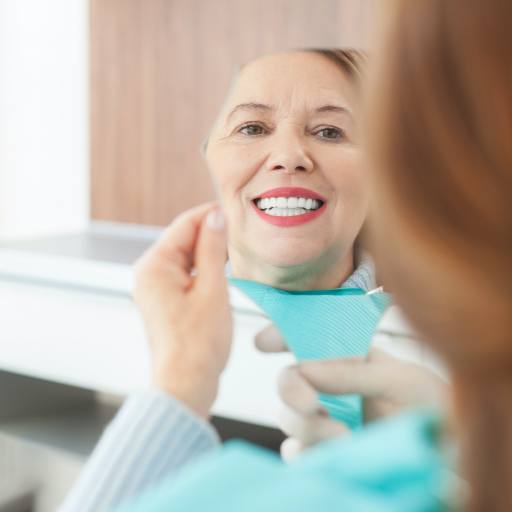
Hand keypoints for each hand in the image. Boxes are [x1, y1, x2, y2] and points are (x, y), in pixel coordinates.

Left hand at [134, 203, 231, 417]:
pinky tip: (224, 272)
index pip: (184, 225)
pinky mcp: (166, 302)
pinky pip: (186, 275)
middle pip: (183, 240)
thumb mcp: (212, 289)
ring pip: (186, 258)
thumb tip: (215, 217)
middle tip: (242, 232)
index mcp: (154, 266)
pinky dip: (204, 270)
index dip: (210, 214)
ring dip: (210, 253)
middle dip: (211, 234)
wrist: (185, 385)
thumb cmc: (198, 344)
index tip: (235, 210)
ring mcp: (156, 289)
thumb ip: (212, 249)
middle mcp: (149, 274)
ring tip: (237, 252)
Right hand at [256, 325, 447, 459]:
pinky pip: (296, 453)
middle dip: (291, 389)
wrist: (448, 454)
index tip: (264, 342)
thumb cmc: (429, 405)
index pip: (306, 338)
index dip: (281, 334)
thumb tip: (305, 367)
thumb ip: (353, 372)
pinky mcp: (326, 454)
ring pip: (289, 418)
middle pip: (288, 381)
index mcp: (346, 358)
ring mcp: (326, 421)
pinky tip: (326, 456)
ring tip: (344, 438)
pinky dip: (303, 454)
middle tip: (312, 405)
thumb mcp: (400, 379)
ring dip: (307, 426)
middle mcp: (330, 387)